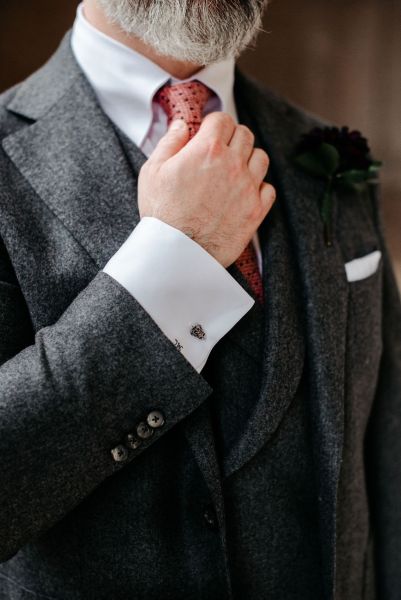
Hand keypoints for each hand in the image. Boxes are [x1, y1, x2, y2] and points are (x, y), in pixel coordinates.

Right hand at [138, 113, 275, 267]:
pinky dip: (259, 187)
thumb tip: (181, 126)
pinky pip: (268, 188)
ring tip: (235, 169)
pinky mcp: (256, 211)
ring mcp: (247, 188)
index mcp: (208, 149)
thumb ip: (169, 143)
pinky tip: (244, 192)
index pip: (223, 119)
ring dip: (249, 159)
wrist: (177, 253)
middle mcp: (233, 164)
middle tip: (221, 150)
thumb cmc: (161, 214)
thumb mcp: (153, 172)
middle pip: (245, 134)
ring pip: (261, 158)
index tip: (209, 133)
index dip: (214, 124)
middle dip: (232, 137)